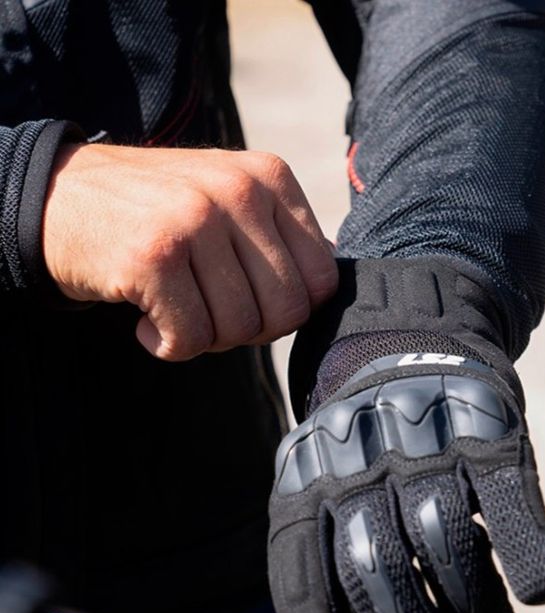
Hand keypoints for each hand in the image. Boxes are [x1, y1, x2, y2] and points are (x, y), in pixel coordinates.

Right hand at [43, 144, 336, 359]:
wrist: (61, 196)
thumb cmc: (159, 213)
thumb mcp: (230, 202)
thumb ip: (281, 239)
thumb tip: (326, 289)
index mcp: (270, 176)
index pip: (322, 279)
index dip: (289, 309)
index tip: (250, 300)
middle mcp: (238, 190)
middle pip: (287, 312)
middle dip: (250, 329)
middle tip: (209, 311)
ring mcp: (195, 220)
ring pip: (240, 329)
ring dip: (206, 338)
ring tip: (176, 308)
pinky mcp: (153, 257)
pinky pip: (191, 339)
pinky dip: (168, 346)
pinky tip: (146, 320)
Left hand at [268, 352, 544, 612]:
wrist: (407, 343)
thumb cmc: (367, 454)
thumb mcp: (325, 498)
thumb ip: (329, 577)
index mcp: (304, 485)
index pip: (306, 586)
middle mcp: (356, 462)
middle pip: (379, 571)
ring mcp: (423, 442)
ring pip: (444, 544)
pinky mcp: (487, 428)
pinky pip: (507, 499)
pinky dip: (527, 552)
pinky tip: (538, 590)